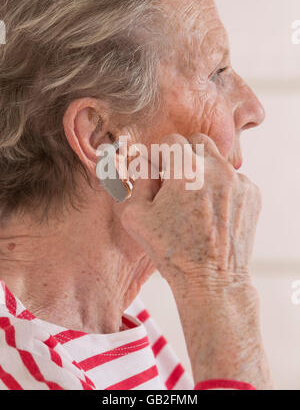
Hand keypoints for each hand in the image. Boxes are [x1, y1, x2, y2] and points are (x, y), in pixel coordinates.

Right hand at [121, 133, 260, 294]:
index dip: (159, 154)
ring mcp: (238, 180)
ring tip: (194, 199)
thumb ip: (138, 181)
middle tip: (175, 178)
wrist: (211, 280)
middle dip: (183, 155)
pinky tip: (211, 211)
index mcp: (186, 170)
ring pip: (216, 160)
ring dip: (203, 171)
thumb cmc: (172, 251)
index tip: (157, 169)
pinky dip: (221, 187)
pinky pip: (233, 178)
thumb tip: (146, 165)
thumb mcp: (136, 216)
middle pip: (197, 142)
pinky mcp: (251, 194)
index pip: (170, 140)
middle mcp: (216, 169)